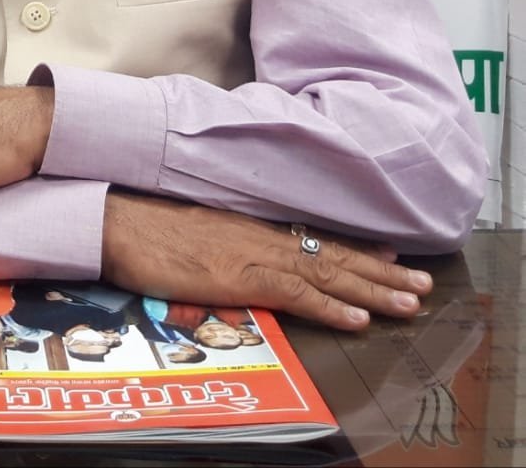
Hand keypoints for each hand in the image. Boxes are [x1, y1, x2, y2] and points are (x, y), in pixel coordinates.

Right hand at [101, 191, 432, 331]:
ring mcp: (254, 254)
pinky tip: (358, 319)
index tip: (390, 253)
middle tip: (421, 282)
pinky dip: (331, 308)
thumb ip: (222, 241)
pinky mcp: (241, 276)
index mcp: (249, 225)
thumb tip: (234, 254)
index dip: (354, 247)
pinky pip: (297, 294)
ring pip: (327, 273)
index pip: (313, 236)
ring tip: (410, 301)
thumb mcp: (192, 229)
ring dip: (373, 289)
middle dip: (380, 271)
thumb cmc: (144, 225)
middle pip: (331, 254)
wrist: (117, 220)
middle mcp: (260, 236)